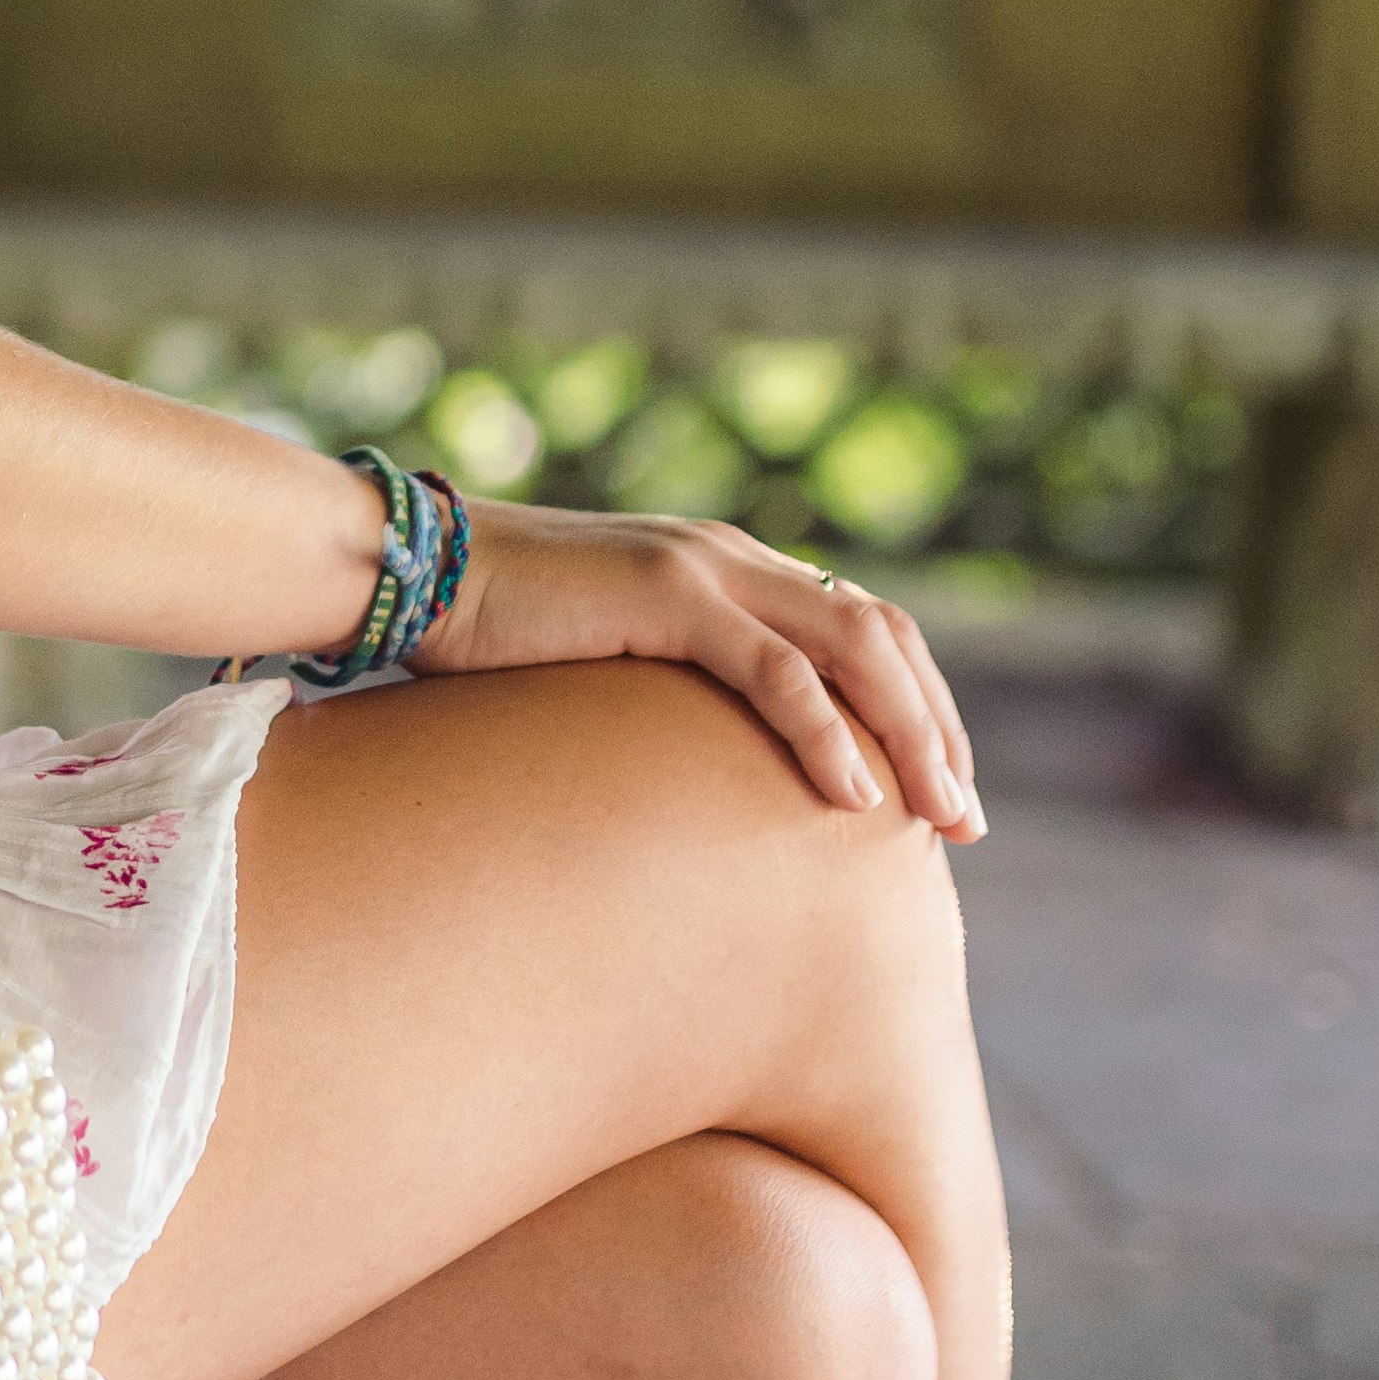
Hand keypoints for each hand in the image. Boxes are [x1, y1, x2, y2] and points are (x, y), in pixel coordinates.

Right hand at [414, 499, 983, 837]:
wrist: (411, 570)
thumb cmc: (486, 634)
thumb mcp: (600, 665)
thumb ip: (659, 695)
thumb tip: (686, 777)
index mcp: (727, 567)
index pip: (862, 630)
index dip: (916, 708)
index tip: (938, 791)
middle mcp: (734, 557)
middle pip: (884, 639)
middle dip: (938, 730)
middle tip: (967, 822)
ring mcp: (706, 569)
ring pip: (853, 650)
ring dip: (910, 737)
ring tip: (937, 818)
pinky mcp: (669, 596)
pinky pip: (775, 671)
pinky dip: (825, 733)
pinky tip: (853, 797)